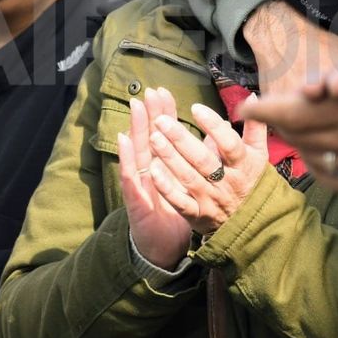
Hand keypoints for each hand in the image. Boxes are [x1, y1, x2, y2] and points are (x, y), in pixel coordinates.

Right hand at [118, 89, 191, 269]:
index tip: (165, 91)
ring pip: (138, 152)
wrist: (161, 247)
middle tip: (149, 90)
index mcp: (165, 166)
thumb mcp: (188, 185)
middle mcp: (151, 170)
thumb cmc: (175, 213)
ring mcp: (141, 184)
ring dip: (136, 128)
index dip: (164, 113)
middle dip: (149, 113)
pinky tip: (123, 141)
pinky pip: (131, 178)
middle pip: (150, 137)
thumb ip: (197, 161)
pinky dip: (126, 159)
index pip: (164, 135)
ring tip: (135, 107)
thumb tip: (214, 139)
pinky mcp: (136, 200)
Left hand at [146, 92, 268, 235]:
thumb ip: (255, 127)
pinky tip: (152, 170)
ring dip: (169, 158)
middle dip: (181, 139)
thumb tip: (253, 98)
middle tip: (160, 120)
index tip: (196, 108)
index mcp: (244, 165)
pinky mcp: (198, 215)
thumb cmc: (252, 181)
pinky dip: (166, 186)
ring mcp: (211, 199)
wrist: (254, 224)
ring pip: (188, 178)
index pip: (229, 144)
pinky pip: (180, 202)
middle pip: (203, 160)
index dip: (213, 126)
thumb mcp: (259, 154)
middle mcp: (227, 183)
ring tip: (153, 137)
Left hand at [242, 0, 337, 223]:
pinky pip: (337, 178)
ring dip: (299, 143)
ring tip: (291, 133)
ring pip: (315, 156)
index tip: (246, 106)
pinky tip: (326, 160)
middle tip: (265, 115)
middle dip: (280, 122)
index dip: (266, 109)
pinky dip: (323, 166)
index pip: (293, 109)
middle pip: (299, 134)